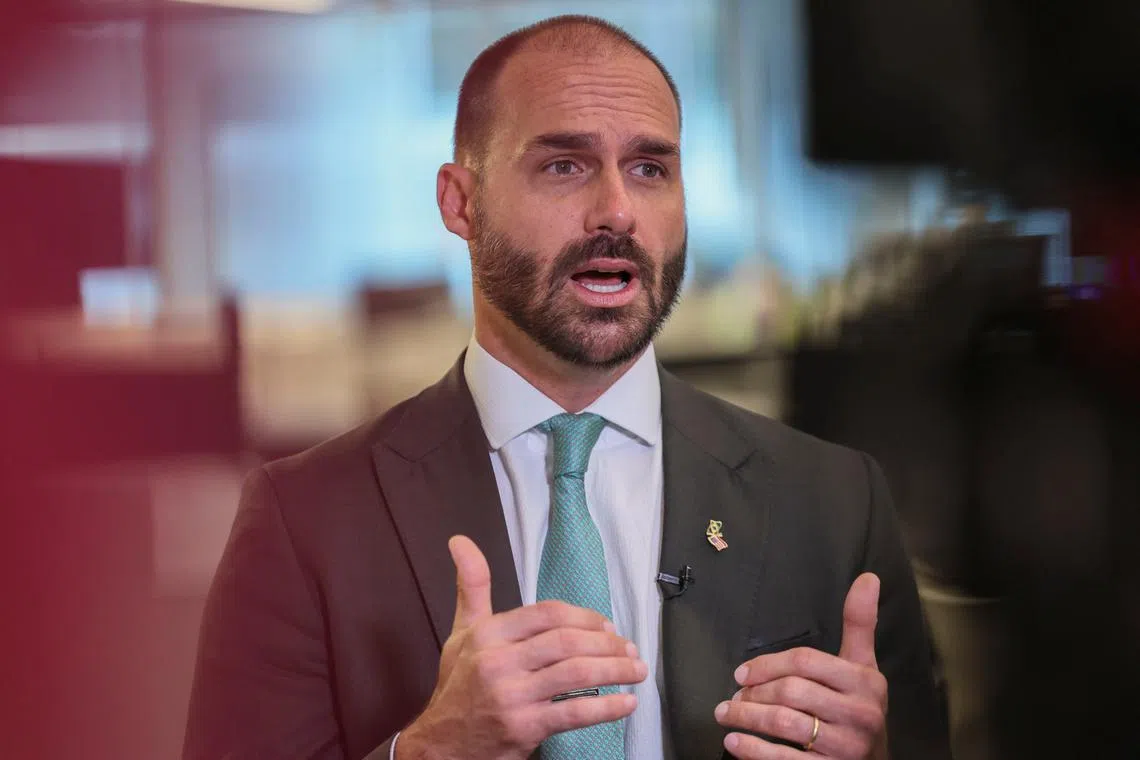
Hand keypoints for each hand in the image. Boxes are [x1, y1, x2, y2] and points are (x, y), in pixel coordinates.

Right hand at [396, 535, 646, 759]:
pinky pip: (575, 713)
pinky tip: (626, 703)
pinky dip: (607, 708)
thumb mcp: (461, 633)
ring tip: (636, 670)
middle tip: (629, 649)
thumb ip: (472, 587)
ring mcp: (512, 696)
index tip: (606, 626)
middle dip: (607, 644)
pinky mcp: (525, 728)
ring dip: (615, 670)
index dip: (585, 617)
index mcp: (488, 634)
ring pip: (576, 673)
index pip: (547, 613)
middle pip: (567, 641)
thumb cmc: (459, 686)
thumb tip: (461, 541)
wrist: (441, 745)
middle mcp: (498, 662)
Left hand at [715, 573, 887, 758]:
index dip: (767, 664)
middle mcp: (860, 713)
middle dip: (754, 693)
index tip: (742, 673)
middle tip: (733, 697)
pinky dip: (753, 751)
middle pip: (791, 692)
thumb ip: (859, 623)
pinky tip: (735, 743)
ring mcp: (846, 746)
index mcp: (865, 681)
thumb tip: (868, 578)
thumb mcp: (864, 665)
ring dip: (746, 718)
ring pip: (783, 724)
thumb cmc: (859, 706)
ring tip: (725, 714)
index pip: (805, 661)